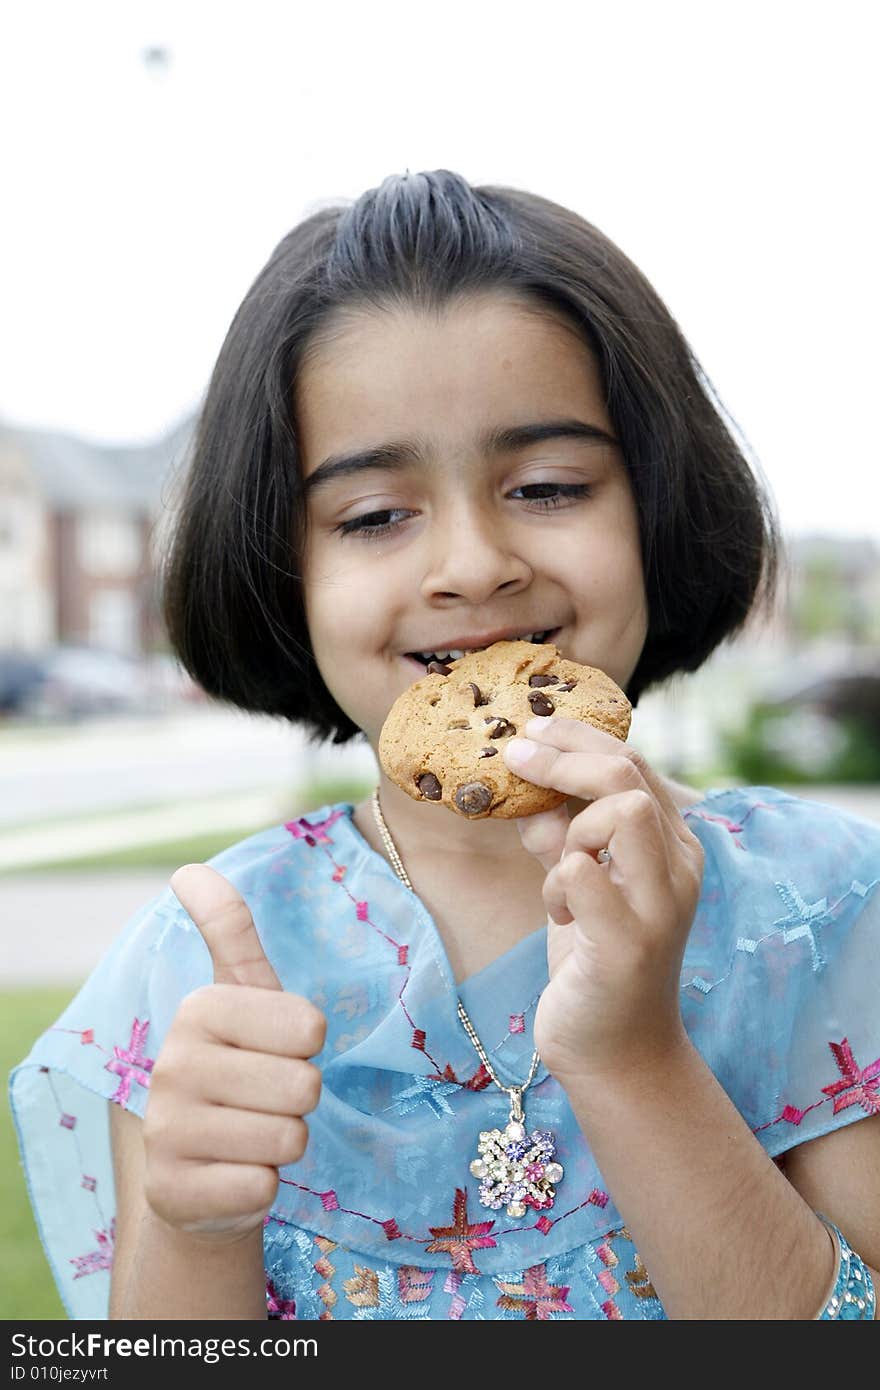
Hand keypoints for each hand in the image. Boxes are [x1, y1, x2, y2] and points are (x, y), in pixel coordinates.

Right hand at [142, 864, 325, 1244]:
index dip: (308, 1048)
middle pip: (304, 1086)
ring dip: (283, 1144)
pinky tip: (232, 1175)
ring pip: (288, 1139)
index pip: (309, 1029)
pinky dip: (262, 1188)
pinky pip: (262, 1188)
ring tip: (250, 1135)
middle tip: (264, 1101)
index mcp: (199, 1009)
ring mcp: (166, 1130)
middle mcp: (173, 1065)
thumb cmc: (241, 1069)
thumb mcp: (243, 997)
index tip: (274, 1050)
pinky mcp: (171, 1192)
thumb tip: (186, 868)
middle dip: (299, 1101)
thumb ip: (228, 930)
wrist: (201, 1173)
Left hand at [502, 718, 703, 1086]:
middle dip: (563, 758)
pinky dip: (558, 882)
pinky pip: (584, 876)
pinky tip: (559, 914)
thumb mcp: (576, 883)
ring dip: (571, 830)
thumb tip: (526, 787)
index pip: (631, 763)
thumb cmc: (593, 958)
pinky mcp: (629, 945)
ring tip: (557, 875)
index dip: (577, 738)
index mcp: (671, 845)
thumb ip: (561, 835)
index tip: (530, 732)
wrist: (614, 1050)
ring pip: (623, 813)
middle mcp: (679, 869)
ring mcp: (660, 906)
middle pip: (628, 775)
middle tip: (515, 757)